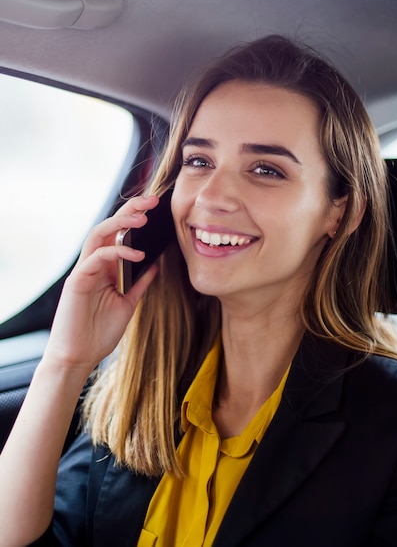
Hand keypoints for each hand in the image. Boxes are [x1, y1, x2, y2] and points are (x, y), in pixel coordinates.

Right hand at [44, 195, 159, 373]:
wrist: (79, 357)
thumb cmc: (99, 332)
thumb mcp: (128, 303)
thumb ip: (139, 283)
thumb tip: (156, 263)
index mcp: (105, 267)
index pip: (119, 234)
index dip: (135, 217)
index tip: (158, 207)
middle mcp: (93, 264)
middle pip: (109, 227)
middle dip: (130, 210)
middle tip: (153, 201)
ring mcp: (84, 270)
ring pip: (98, 234)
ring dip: (121, 223)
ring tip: (143, 218)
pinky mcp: (77, 281)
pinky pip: (96, 257)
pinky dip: (117, 252)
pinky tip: (137, 254)